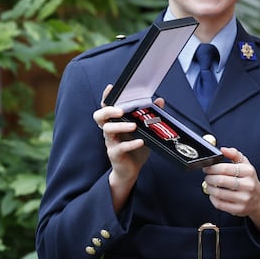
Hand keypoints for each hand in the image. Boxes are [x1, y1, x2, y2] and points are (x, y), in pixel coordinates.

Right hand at [94, 84, 153, 211]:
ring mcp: (111, 142)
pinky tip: (140, 141)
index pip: (107, 106)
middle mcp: (110, 130)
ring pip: (108, 131)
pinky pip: (119, 148)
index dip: (107, 97)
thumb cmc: (135, 147)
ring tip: (133, 126)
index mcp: (115, 122)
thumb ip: (150, 115)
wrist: (131, 170)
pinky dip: (130, 144)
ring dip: (120, 126)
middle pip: (99, 116)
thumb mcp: (144, 129)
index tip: (111, 88)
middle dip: (108, 111)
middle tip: (120, 110)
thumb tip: (159, 100)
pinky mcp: (115, 154)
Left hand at [202, 147, 259, 243]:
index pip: (225, 168)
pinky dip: (212, 198)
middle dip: (209, 178)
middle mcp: (247, 185)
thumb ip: (234, 154)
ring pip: (218, 193)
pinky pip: (219, 204)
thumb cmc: (249, 179)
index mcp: (248, 171)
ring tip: (209, 185)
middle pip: (220, 180)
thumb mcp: (245, 164)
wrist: (259, 199)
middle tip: (207, 176)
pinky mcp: (238, 209)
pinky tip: (213, 194)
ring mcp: (243, 198)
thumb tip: (223, 149)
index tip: (207, 168)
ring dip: (209, 188)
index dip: (212, 168)